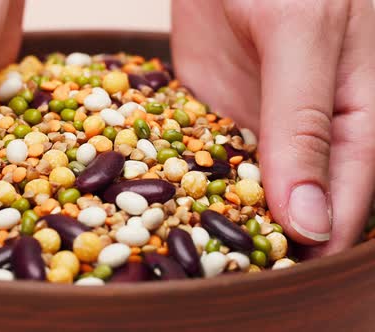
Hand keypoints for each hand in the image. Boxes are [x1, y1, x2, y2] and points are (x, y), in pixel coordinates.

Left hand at [171, 0, 374, 255]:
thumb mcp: (303, 36)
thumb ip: (306, 125)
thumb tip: (313, 219)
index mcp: (358, 117)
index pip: (347, 199)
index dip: (314, 242)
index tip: (274, 275)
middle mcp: (310, 130)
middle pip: (293, 201)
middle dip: (260, 233)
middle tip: (216, 263)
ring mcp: (262, 122)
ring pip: (244, 184)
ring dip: (216, 210)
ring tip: (181, 238)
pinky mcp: (219, 110)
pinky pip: (203, 153)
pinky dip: (183, 173)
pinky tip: (160, 193)